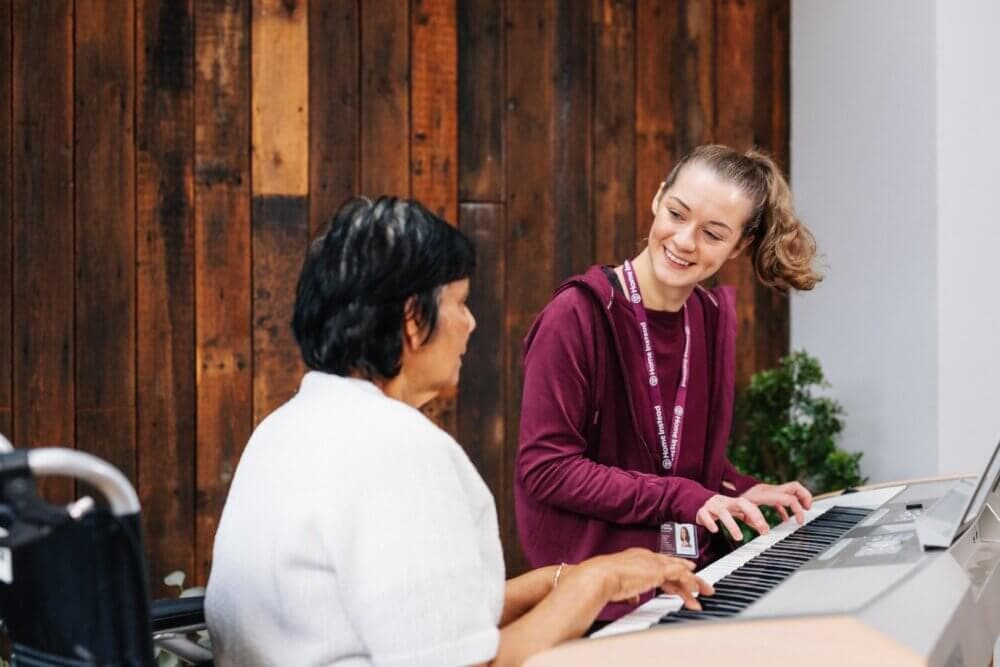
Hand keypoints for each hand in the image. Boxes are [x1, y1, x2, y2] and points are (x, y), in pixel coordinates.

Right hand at [580, 548, 713, 610]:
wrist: (600, 576)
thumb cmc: (602, 581)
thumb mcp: (618, 588)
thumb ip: (629, 592)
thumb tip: (633, 599)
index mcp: (635, 558)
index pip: (659, 564)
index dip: (672, 570)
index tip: (682, 574)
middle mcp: (646, 557)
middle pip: (673, 565)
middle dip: (688, 574)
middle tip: (700, 583)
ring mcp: (653, 562)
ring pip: (681, 571)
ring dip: (694, 582)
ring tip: (705, 592)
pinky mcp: (659, 570)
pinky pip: (681, 575)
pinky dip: (690, 584)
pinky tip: (696, 592)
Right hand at [696, 494, 767, 540]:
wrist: (701, 502)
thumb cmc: (724, 509)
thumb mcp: (738, 512)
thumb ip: (751, 519)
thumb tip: (765, 529)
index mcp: (735, 502)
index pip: (750, 505)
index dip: (758, 515)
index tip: (765, 529)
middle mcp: (725, 502)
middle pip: (740, 503)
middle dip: (751, 513)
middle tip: (760, 526)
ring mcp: (713, 506)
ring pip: (723, 513)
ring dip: (732, 525)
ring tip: (739, 538)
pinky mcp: (702, 512)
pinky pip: (705, 516)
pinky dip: (710, 523)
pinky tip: (715, 530)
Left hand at [741, 481, 812, 524]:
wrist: (727, 489)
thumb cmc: (735, 500)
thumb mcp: (744, 511)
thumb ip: (754, 520)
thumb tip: (764, 531)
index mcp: (767, 494)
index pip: (789, 498)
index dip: (798, 510)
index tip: (799, 521)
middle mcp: (770, 490)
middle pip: (795, 487)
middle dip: (805, 497)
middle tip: (808, 509)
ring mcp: (770, 491)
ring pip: (791, 490)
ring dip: (799, 500)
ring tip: (802, 513)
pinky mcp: (768, 494)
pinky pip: (782, 498)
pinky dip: (787, 507)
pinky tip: (786, 519)